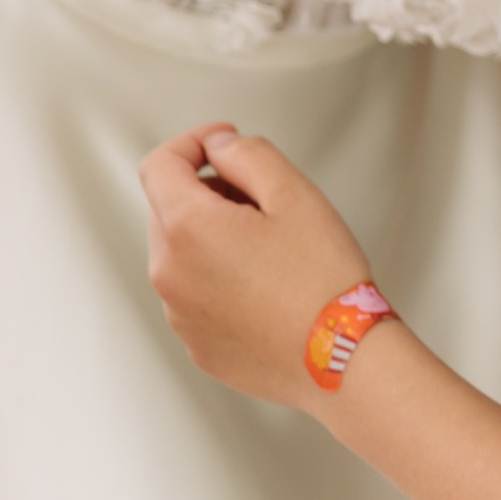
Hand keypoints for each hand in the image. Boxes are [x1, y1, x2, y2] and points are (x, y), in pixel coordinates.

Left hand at [140, 122, 375, 411]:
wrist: (341, 357)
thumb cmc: (322, 276)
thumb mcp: (293, 192)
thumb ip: (246, 153)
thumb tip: (217, 147)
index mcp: (186, 230)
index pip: (159, 165)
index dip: (191, 141)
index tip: (224, 141)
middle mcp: (169, 275)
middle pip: (168, 209)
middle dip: (206, 191)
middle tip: (262, 198)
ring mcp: (180, 317)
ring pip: (182, 255)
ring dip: (212, 237)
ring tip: (271, 248)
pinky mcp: (198, 346)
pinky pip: (196, 297)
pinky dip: (219, 280)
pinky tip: (268, 287)